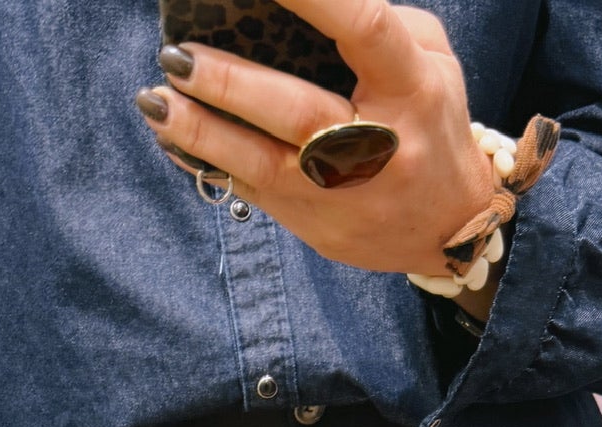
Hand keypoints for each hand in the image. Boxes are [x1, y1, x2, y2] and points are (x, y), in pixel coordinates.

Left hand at [137, 1, 494, 275]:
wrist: (448, 228)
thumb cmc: (430, 124)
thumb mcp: (429, 62)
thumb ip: (377, 23)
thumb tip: (299, 2)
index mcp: (413, 91)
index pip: (364, 28)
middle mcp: (379, 147)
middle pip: (300, 114)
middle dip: (232, 85)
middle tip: (176, 57)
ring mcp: (344, 196)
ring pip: (263, 166)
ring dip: (202, 133)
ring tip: (153, 101)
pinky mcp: (317, 228)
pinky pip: (250, 193)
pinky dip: (206, 164)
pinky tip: (169, 138)